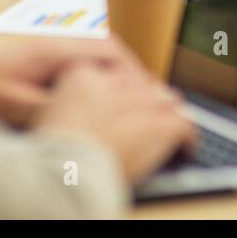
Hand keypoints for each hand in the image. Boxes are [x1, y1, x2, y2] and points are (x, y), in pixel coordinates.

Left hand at [0, 37, 141, 127]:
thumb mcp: (15, 104)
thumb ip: (50, 107)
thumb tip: (82, 113)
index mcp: (53, 48)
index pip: (107, 48)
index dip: (132, 69)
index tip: (144, 89)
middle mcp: (56, 42)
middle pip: (109, 48)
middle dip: (132, 71)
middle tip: (147, 95)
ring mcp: (53, 47)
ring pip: (99, 53)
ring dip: (118, 73)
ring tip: (132, 97)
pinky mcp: (48, 57)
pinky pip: (86, 60)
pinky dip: (102, 76)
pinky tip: (104, 95)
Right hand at [33, 61, 196, 183]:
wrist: (67, 166)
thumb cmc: (52, 148)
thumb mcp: (49, 111)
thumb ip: (71, 100)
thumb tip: (80, 109)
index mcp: (88, 71)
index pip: (115, 72)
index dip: (120, 91)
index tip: (120, 106)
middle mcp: (119, 81)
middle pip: (144, 83)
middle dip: (147, 101)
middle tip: (144, 122)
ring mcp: (144, 100)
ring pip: (168, 101)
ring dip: (168, 116)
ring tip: (168, 132)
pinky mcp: (162, 123)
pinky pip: (185, 125)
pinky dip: (187, 138)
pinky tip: (185, 149)